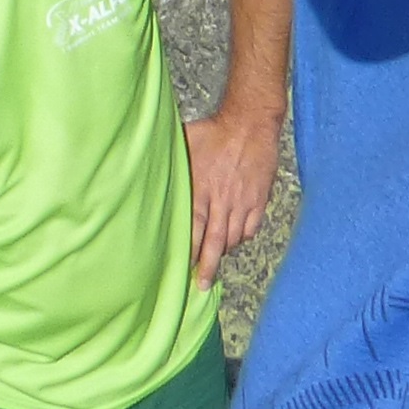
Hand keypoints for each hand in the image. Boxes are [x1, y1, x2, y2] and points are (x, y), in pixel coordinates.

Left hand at [186, 105, 279, 285]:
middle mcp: (222, 200)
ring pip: (233, 238)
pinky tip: (234, 239)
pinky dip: (243, 237)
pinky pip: (251, 228)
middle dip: (208, 267)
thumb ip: (172, 166)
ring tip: (214, 262)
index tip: (182, 267)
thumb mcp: (185, 144)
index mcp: (201, 189)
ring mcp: (243, 202)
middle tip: (202, 285)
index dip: (188, 252)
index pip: (193, 230)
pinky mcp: (259, 200)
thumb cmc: (214, 131)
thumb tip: (148, 173)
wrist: (250, 122)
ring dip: (223, 252)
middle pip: (214, 242)